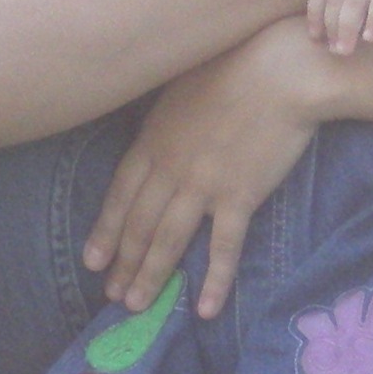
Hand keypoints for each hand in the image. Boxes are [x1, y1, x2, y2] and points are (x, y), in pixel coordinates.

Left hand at [83, 19, 324, 318]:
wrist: (280, 71)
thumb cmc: (233, 64)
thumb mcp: (181, 84)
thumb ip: (163, 116)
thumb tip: (152, 134)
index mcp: (153, 140)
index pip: (120, 194)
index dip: (105, 230)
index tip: (93, 260)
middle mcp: (169, 168)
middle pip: (138, 224)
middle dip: (122, 262)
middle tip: (110, 294)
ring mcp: (202, 186)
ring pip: (168, 241)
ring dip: (150, 276)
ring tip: (136, 305)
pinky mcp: (240, 197)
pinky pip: (223, 247)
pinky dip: (214, 280)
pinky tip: (205, 309)